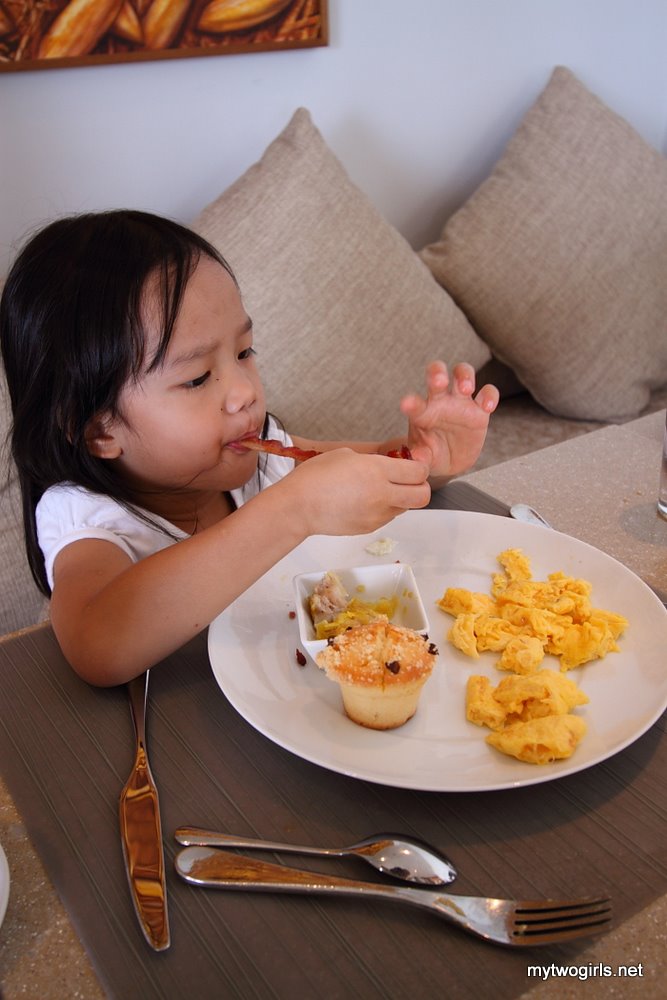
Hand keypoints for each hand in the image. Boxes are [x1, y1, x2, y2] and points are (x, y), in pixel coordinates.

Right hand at [287, 448, 430, 536]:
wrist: (298, 506)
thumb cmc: (316, 476)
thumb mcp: (347, 455)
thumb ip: (372, 461)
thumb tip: (386, 467)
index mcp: (377, 470)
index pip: (419, 472)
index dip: (420, 468)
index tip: (413, 466)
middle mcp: (382, 494)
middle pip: (423, 496)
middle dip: (421, 487)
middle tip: (409, 482)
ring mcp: (377, 515)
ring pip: (406, 508)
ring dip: (401, 499)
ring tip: (381, 491)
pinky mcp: (369, 528)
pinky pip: (387, 517)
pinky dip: (384, 509)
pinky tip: (365, 502)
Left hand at [400, 361, 498, 477]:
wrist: (449, 460)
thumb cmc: (431, 453)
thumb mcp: (425, 458)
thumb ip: (421, 456)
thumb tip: (417, 458)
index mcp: (422, 411)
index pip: (415, 403)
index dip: (411, 402)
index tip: (407, 405)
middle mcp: (440, 400)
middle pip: (437, 373)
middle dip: (437, 373)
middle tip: (439, 382)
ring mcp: (460, 402)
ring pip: (462, 373)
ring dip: (464, 375)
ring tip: (466, 388)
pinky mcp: (480, 410)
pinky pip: (487, 393)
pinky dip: (489, 395)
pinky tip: (488, 407)